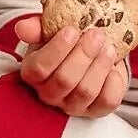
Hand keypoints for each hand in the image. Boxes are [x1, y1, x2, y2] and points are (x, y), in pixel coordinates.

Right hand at [14, 16, 128, 118]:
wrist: (91, 54)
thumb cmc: (66, 43)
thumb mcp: (49, 30)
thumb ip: (36, 27)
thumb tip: (23, 28)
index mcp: (33, 73)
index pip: (39, 68)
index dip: (56, 50)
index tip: (71, 30)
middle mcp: (50, 94)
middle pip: (64, 80)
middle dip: (83, 54)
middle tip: (96, 34)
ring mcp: (73, 105)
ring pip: (86, 91)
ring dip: (100, 66)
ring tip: (108, 47)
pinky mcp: (97, 110)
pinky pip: (107, 101)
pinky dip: (113, 82)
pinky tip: (114, 66)